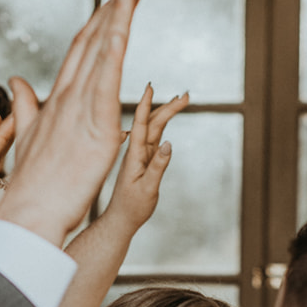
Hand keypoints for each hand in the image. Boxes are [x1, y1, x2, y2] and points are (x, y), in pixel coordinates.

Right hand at [0, 0, 144, 246]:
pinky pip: (106, 84)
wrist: (28, 218)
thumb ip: (27, 108)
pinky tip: (122, 27)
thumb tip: (18, 81)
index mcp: (57, 103)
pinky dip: (112, 54)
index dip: (97, 25)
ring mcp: (80, 112)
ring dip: (119, 17)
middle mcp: (66, 99)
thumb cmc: (32, 189)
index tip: (114, 1)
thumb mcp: (30, 140)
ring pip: (100, 54)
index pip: (79, 54)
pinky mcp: (96, 130)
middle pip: (92, 44)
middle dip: (114, 10)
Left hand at [105, 85, 187, 233]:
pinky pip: (154, 138)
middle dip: (168, 107)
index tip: (151, 87)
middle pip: (153, 122)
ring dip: (167, 113)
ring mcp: (140, 154)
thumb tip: (169, 143)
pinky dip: (163, 125)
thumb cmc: (132, 207)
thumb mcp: (148, 189)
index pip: (140, 124)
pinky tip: (168, 118)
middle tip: (186, 95)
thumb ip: (158, 166)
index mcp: (134, 155)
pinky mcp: (144, 160)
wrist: (121, 219)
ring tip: (181, 101)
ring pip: (155, 128)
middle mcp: (136, 151)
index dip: (145, 105)